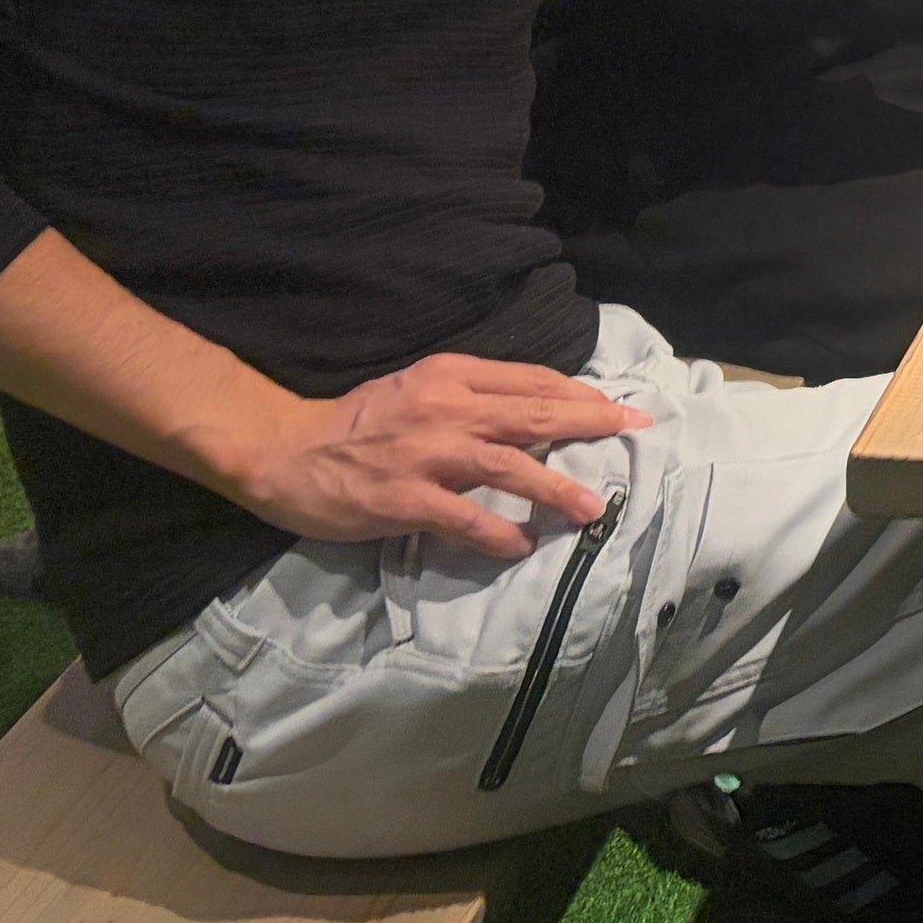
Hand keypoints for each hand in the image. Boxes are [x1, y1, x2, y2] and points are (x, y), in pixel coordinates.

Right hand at [220, 353, 647, 559]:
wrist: (286, 449)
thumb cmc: (357, 420)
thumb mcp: (419, 387)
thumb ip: (472, 395)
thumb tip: (535, 410)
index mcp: (452, 376)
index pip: (532, 380)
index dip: (580, 393)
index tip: (618, 407)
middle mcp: (447, 408)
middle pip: (535, 413)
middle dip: (591, 422)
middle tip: (636, 432)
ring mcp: (426, 455)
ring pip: (509, 466)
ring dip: (556, 488)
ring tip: (592, 508)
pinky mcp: (404, 498)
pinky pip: (464, 518)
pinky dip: (497, 533)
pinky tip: (522, 546)